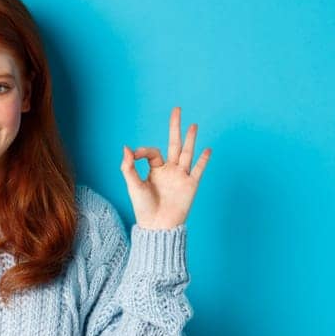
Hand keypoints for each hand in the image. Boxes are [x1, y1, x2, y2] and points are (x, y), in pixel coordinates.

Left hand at [121, 106, 211, 229]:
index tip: (135, 155)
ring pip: (187, 153)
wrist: (158, 226)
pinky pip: (198, 170)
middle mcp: (169, 170)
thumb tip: (126, 147)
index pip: (153, 152)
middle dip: (175, 127)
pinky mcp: (191, 185)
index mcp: (154, 170)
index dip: (143, 151)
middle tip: (176, 110)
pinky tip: (208, 149)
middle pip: (174, 144)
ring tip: (193, 125)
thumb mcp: (133, 186)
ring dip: (190, 139)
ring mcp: (181, 176)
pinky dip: (203, 160)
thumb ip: (128, 167)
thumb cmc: (143, 208)